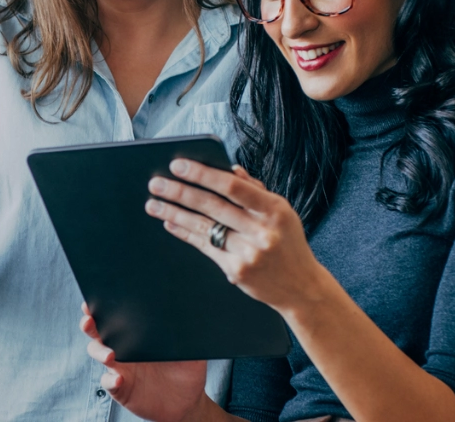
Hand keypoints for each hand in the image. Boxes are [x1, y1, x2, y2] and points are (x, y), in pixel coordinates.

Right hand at [80, 304, 208, 421]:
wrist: (187, 401)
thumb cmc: (187, 370)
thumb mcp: (191, 349)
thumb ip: (188, 332)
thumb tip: (189, 310)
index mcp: (137, 333)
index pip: (116, 316)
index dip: (101, 307)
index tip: (95, 298)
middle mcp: (123, 348)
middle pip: (98, 333)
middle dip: (90, 324)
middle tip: (89, 320)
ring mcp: (120, 368)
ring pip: (98, 354)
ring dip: (99, 352)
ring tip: (110, 355)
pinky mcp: (120, 388)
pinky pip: (108, 382)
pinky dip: (110, 380)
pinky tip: (119, 379)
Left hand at [145, 160, 334, 312]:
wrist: (301, 287)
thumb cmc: (289, 244)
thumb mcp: (282, 213)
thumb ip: (256, 191)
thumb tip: (229, 169)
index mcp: (275, 210)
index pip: (233, 187)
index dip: (203, 174)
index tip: (179, 165)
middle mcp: (261, 232)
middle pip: (213, 206)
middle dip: (180, 192)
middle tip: (156, 183)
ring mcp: (248, 253)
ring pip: (204, 227)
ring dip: (174, 214)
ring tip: (153, 204)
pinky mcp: (236, 271)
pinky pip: (205, 247)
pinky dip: (186, 233)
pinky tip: (170, 223)